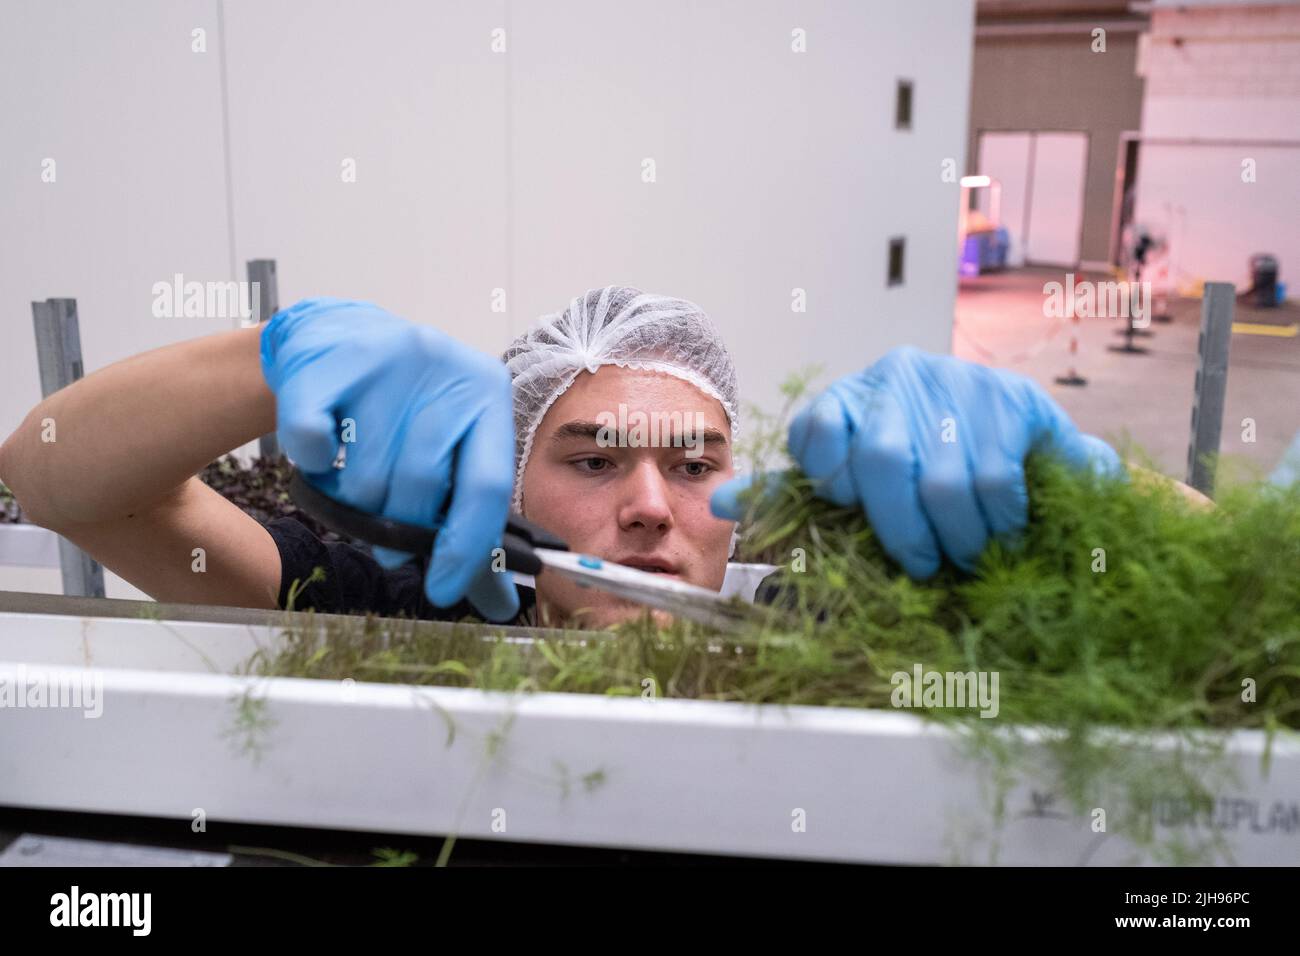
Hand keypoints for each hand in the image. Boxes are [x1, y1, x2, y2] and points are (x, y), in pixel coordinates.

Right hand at [261, 298, 517, 619]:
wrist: (338, 338)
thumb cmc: (405, 410)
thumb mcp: (453, 456)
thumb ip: (473, 529)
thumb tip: (501, 606)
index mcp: (488, 396)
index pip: (488, 486)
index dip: (466, 547)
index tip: (443, 589)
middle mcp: (444, 370)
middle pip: (420, 486)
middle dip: (399, 529)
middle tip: (388, 542)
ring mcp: (384, 362)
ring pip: (365, 476)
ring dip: (354, 500)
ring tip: (358, 481)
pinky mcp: (325, 364)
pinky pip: (311, 446)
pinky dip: (313, 465)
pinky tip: (326, 450)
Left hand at [712, 346, 1119, 578]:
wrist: (1019, 446)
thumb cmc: (920, 473)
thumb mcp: (853, 481)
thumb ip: (792, 492)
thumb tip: (721, 504)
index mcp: (849, 397)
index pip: (815, 433)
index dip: (831, 484)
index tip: (855, 513)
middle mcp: (897, 378)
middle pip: (878, 461)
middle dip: (899, 530)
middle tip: (921, 565)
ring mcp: (956, 382)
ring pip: (941, 482)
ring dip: (955, 538)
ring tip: (965, 555)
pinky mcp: (1012, 399)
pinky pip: (995, 481)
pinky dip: (998, 524)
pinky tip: (1001, 533)